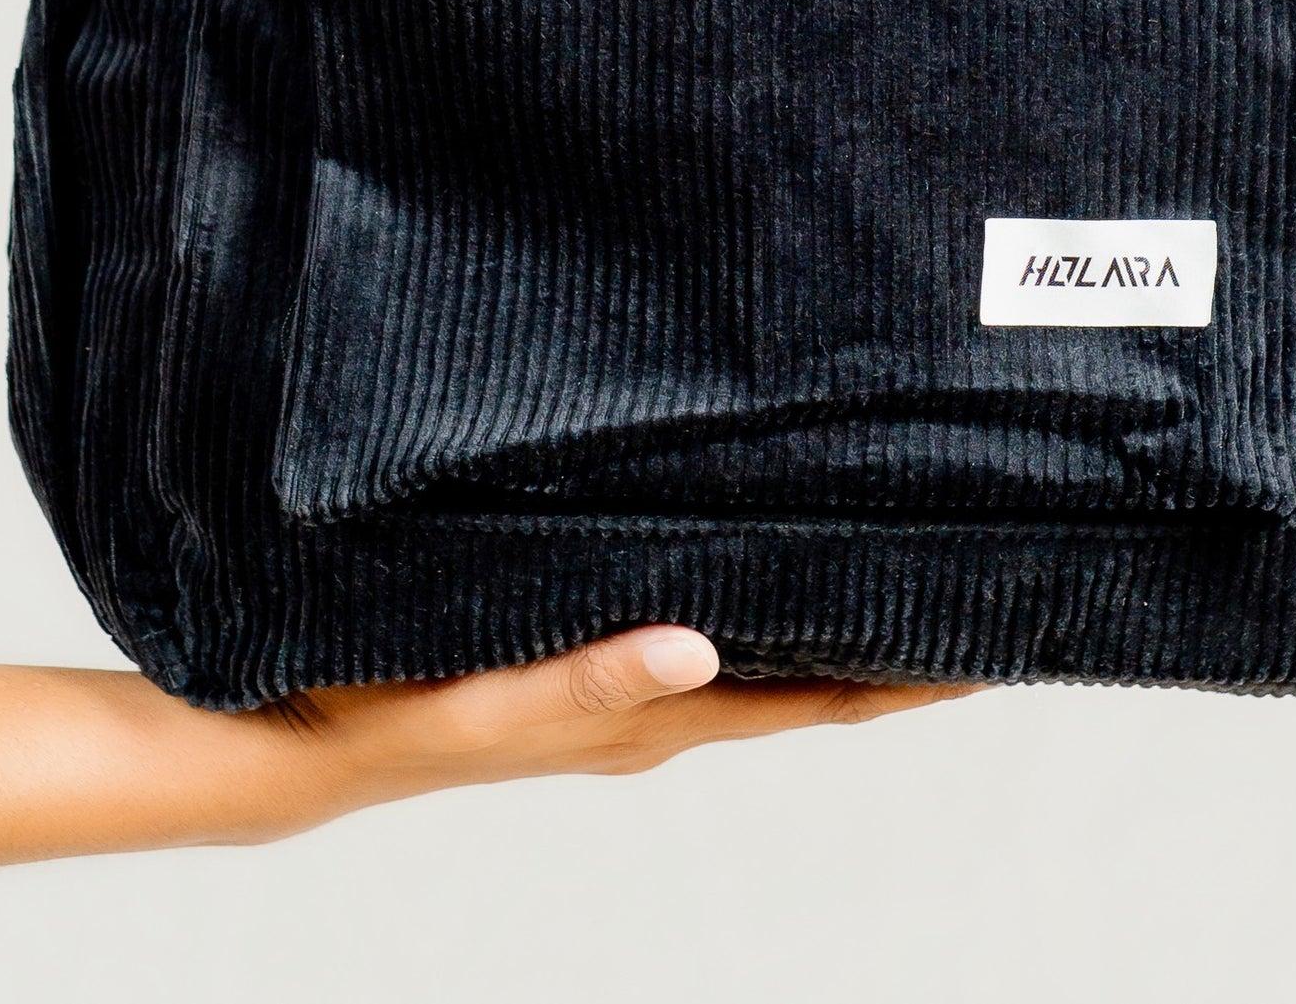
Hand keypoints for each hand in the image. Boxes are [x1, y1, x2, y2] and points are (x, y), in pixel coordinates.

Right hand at [0, 636, 968, 899]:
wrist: (291, 740)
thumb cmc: (383, 715)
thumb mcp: (483, 699)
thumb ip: (584, 679)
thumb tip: (703, 649)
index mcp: (650, 715)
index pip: (814, 698)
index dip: (910, 679)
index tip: (1004, 643)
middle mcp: (653, 702)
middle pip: (808, 674)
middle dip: (896, 641)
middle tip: (985, 579)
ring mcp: (618, 685)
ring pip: (759, 650)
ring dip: (827, 617)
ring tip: (899, 557)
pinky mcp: (577, 657)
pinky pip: (696, 629)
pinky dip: (751, 601)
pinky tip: (753, 555)